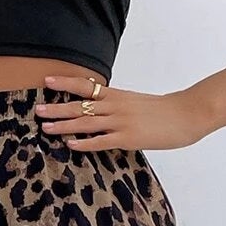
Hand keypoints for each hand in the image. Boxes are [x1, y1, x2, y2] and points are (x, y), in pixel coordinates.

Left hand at [33, 74, 212, 150]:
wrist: (187, 114)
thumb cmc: (164, 110)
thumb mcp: (136, 102)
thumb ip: (117, 105)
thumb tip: (100, 108)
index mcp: (117, 95)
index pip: (86, 85)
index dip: (65, 83)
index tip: (47, 80)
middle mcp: (115, 106)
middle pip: (80, 105)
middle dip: (57, 108)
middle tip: (38, 111)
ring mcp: (121, 122)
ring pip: (87, 122)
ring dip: (64, 126)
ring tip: (46, 128)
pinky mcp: (128, 138)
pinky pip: (102, 141)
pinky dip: (85, 143)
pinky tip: (71, 145)